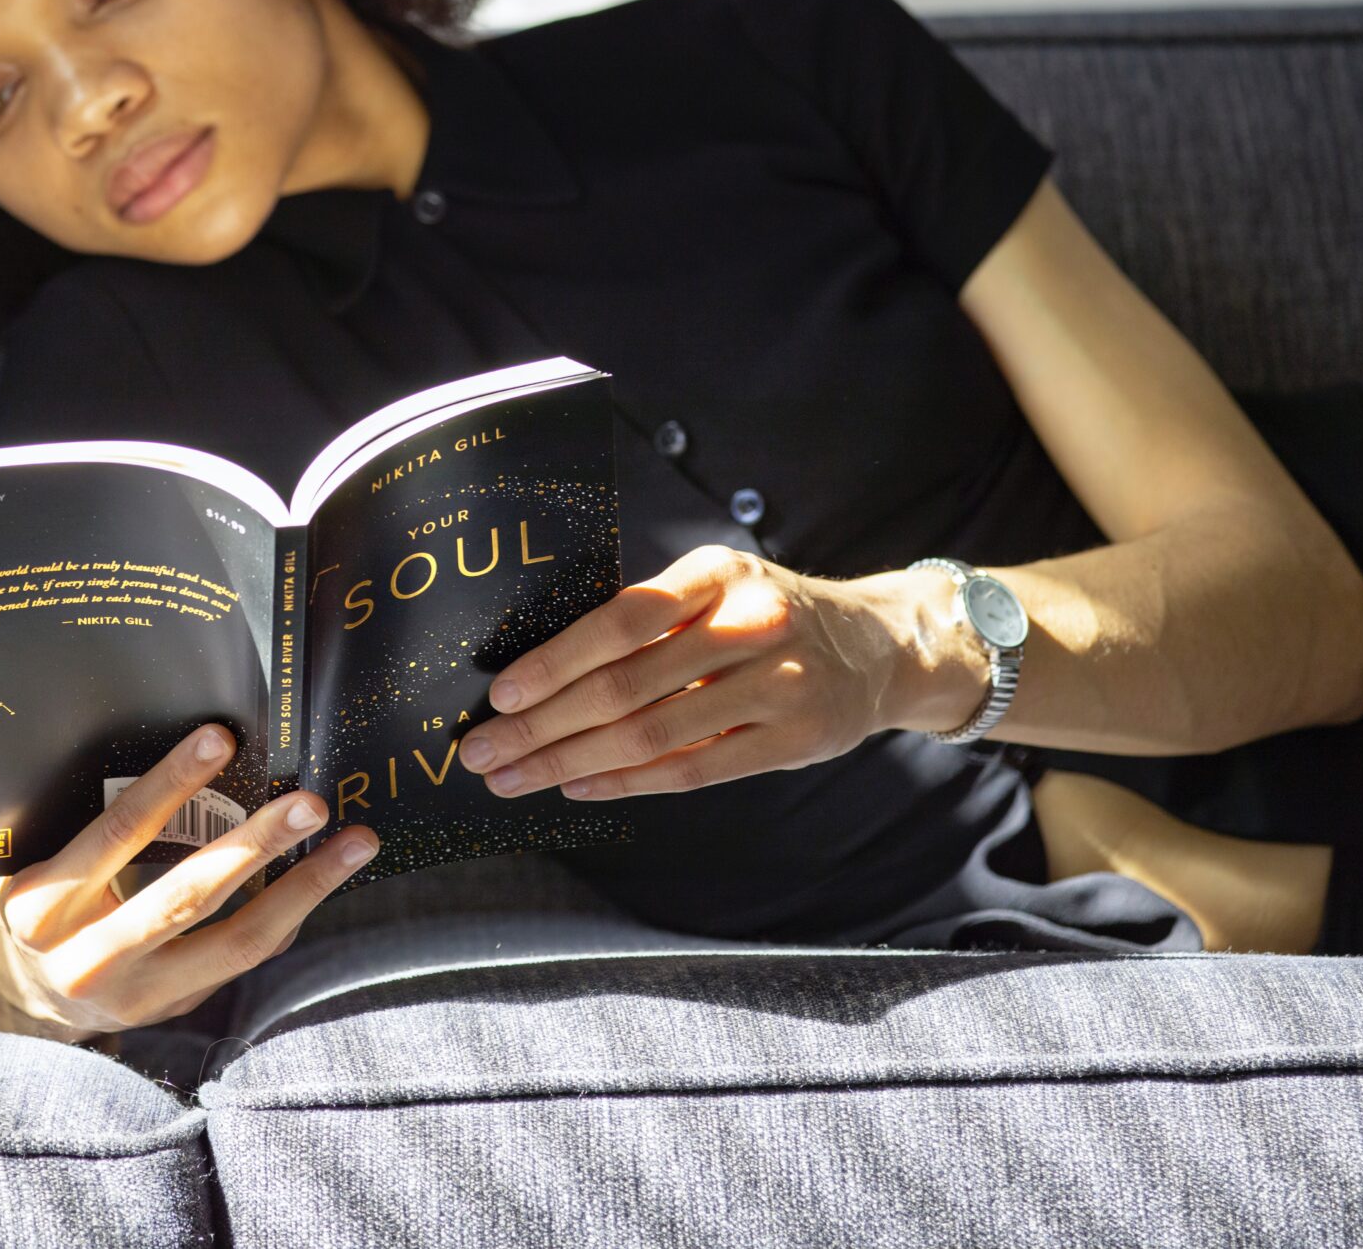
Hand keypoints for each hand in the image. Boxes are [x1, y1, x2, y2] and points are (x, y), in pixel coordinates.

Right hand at [0, 723, 379, 1038]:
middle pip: (187, 896)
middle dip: (256, 844)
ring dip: (305, 889)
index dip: (172, 784)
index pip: (117, 831)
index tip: (220, 739)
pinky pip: (243, 956)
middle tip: (311, 802)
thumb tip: (177, 751)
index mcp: (43, 905)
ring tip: (356, 843)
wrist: (24, 999)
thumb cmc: (37, 903)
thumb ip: (77, 817)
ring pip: (238, 943)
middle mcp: (88, 958)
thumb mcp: (27, 861)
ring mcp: (139, 994)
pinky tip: (320, 877)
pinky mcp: (177, 1007)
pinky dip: (286, 913)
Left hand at [452, 545, 963, 801]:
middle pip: (626, 685)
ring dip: (572, 762)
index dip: (556, 661)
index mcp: (717, 575)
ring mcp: (777, 686)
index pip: (621, 620)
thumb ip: (648, 617)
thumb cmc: (767, 615)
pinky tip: (581, 787)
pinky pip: (692, 769)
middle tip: (486, 750)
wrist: (877, 647)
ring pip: (652, 733)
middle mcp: (749, 625)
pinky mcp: (792, 741)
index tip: (501, 694)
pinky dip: (627, 782)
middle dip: (543, 724)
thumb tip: (541, 667)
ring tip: (517, 776)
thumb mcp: (718, 587)